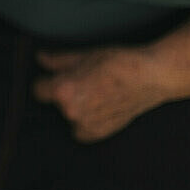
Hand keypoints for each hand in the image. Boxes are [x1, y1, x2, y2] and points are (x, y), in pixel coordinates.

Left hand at [33, 47, 166, 141]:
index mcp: (64, 90)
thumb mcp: (85, 55)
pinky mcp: (98, 134)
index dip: (46, 81)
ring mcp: (85, 125)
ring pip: (69, 115)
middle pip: (55, 102)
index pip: (38, 90)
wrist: (151, 77)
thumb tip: (40, 58)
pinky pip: (80, 130)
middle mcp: (71, 111)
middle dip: (64, 92)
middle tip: (84, 82)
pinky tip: (99, 107)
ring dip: (76, 107)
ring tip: (96, 93)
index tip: (54, 78)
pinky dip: (86, 122)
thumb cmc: (119, 63)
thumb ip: (58, 60)